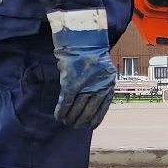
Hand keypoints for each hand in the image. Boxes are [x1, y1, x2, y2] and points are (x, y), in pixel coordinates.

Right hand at [48, 11, 115, 129]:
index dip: (95, 119)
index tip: (90, 126)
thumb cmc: (91, 55)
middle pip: (89, 111)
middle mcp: (99, 88)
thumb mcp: (101, 72)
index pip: (103, 109)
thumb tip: (92, 102)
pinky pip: (66, 102)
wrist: (82, 41)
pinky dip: (61, 111)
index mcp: (109, 85)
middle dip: (81, 121)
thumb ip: (99, 86)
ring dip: (70, 118)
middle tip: (74, 126)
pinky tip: (58, 116)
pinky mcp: (71, 83)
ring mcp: (85, 86)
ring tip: (66, 123)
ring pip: (77, 109)